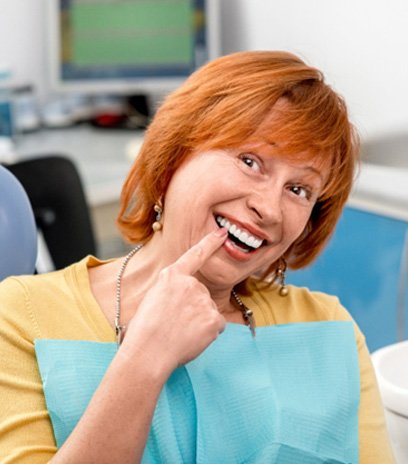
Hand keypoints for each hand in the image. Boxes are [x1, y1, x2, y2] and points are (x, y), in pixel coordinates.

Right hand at [121, 229, 227, 371]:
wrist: (147, 353)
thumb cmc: (142, 332)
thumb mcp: (151, 300)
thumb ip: (171, 293)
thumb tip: (183, 303)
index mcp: (171, 276)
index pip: (195, 255)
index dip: (210, 242)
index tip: (222, 233)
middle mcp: (190, 284)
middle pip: (200, 293)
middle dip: (192, 308)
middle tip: (174, 324)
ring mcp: (203, 300)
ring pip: (208, 310)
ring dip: (199, 321)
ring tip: (179, 333)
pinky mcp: (213, 318)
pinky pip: (216, 325)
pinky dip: (207, 333)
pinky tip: (191, 339)